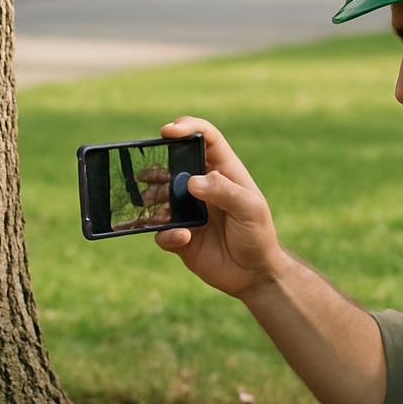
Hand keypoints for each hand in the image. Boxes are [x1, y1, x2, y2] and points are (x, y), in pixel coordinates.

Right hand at [155, 117, 284, 299]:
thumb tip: (193, 182)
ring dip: (152, 199)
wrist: (253, 275)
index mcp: (223, 172)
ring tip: (152, 204)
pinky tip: (182, 238)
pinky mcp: (179, 236)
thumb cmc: (258, 235)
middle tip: (145, 174)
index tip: (168, 131)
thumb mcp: (250, 209)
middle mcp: (202, 188)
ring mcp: (188, 211)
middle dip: (157, 166)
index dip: (187, 128)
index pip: (206, 139)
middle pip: (174, 165)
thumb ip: (225, 192)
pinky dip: (166, 233)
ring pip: (159, 196)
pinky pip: (161, 231)